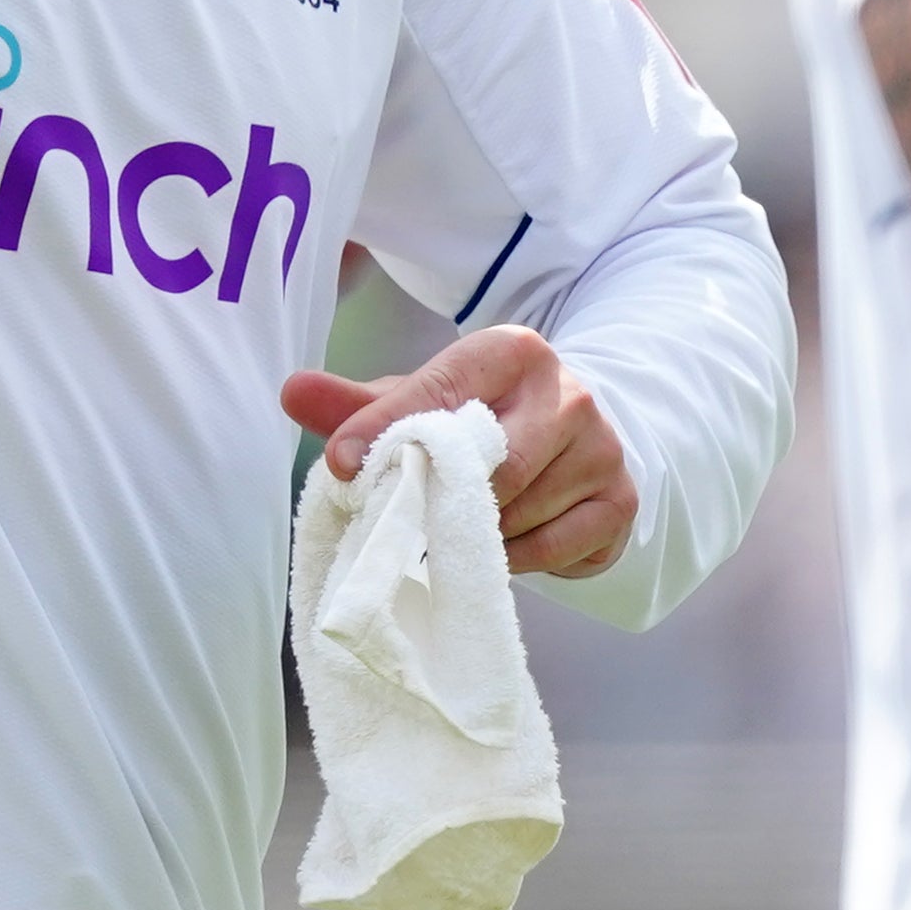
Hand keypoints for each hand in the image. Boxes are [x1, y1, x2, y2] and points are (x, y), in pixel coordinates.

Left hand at [281, 324, 637, 582]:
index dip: (389, 431)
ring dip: (475, 535)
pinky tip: (501, 541)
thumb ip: (358, 404)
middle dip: (443, 501)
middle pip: (494, 468)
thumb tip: (291, 391)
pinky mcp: (619, 503)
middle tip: (409, 520)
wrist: (569, 431)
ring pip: (520, 516)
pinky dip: (515, 558)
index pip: (444, 393)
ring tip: (458, 525)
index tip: (344, 468)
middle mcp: (569, 394)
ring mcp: (603, 451)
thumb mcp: (420, 400)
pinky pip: (552, 551)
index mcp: (515, 351)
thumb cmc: (479, 417)